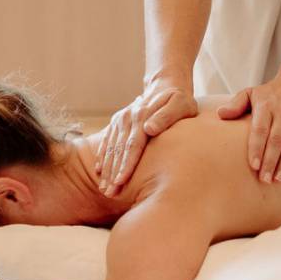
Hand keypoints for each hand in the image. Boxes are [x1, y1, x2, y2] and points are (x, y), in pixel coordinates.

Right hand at [96, 74, 198, 195]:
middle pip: (119, 150)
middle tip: (110, 193)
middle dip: (113, 173)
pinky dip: (102, 157)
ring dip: (107, 170)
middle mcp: (127, 118)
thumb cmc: (179, 101)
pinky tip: (99, 172)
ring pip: (111, 148)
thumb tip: (149, 128)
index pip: (133, 145)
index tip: (121, 181)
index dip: (126, 164)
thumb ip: (167, 116)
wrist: (165, 86)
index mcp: (142, 116)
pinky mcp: (117, 122)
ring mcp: (120, 120)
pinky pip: (107, 142)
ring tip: (104, 189)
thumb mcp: (181, 104)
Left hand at [218, 69, 280, 182]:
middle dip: (270, 162)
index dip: (256, 149)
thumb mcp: (251, 93)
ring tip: (278, 179)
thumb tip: (220, 114)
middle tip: (265, 179)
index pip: (260, 130)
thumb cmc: (272, 92)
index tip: (254, 166)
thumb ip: (236, 104)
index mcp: (266, 105)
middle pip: (276, 140)